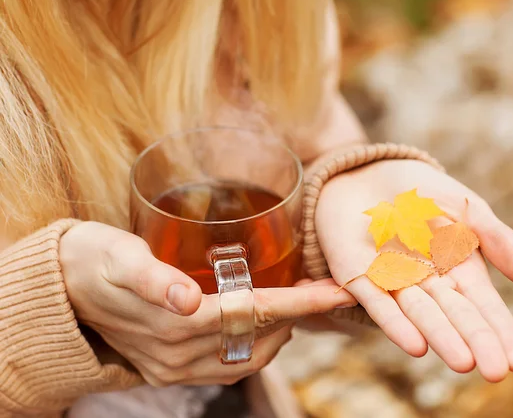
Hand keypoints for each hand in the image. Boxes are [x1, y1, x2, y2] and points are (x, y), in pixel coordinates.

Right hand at [60, 222, 355, 385]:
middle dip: (301, 315)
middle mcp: (177, 355)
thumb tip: (186, 301)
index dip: (301, 303)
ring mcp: (174, 368)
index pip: (255, 313)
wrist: (62, 289)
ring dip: (283, 333)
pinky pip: (227, 367)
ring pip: (248, 359)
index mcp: (173, 324)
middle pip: (258, 337)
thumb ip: (152, 279)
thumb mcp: (118, 257)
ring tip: (303, 305)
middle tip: (327, 290)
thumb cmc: (93, 260)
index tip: (337, 291)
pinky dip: (256, 347)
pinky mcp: (170, 369)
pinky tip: (266, 326)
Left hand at [315, 159, 512, 381]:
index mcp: (457, 268)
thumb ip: (495, 239)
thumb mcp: (464, 209)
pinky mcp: (359, 275)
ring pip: (420, 313)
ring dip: (440, 336)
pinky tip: (415, 344)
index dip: (499, 330)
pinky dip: (395, 322)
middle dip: (475, 341)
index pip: (482, 304)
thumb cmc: (419, 192)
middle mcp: (427, 282)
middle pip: (454, 314)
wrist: (367, 174)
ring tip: (463, 362)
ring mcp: (393, 281)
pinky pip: (377, 300)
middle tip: (495, 372)